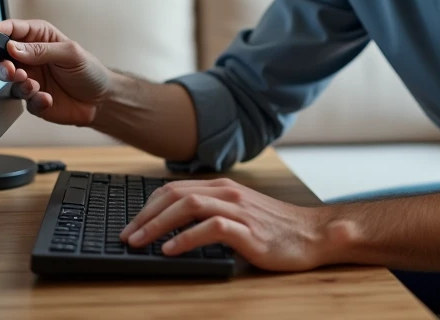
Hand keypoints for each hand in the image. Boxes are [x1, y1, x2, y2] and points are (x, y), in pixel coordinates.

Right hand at [0, 18, 111, 126]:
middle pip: (1, 54)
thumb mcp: (70, 53)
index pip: (11, 30)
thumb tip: (13, 47)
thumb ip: (41, 50)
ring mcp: (29, 78)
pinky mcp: (32, 99)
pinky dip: (34, 99)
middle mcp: (30, 57)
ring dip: (16, 81)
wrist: (101, 101)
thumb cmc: (89, 70)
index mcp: (38, 38)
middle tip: (4, 64)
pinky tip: (46, 97)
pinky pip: (24, 100)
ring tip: (30, 83)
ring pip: (8, 78)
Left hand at [119, 178, 330, 271]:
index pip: (174, 190)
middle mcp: (227, 194)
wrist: (313, 234)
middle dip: (145, 216)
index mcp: (222, 188)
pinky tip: (170, 250)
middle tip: (126, 236)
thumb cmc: (275, 229)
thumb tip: (172, 224)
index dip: (147, 206)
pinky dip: (186, 238)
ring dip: (158, 225)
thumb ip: (210, 213)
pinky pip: (211, 228)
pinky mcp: (249, 231)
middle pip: (174, 195)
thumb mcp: (238, 214)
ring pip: (188, 207)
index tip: (130, 225)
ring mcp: (238, 211)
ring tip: (139, 242)